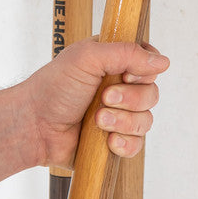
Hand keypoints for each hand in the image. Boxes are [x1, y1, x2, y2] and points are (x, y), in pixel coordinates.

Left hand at [21, 39, 167, 170]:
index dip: (145, 71)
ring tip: (98, 120)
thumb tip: (163, 62)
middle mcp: (120, 87)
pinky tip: (107, 141)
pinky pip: (137, 145)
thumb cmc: (55, 87)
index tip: (127, 75)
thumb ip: (126, 53)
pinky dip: (125, 143)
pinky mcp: (114, 141)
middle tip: (104, 98)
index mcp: (114, 62)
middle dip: (130, 98)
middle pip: (152, 93)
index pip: (149, 63)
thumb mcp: (88, 57)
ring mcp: (118, 116)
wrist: (34, 126)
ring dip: (123, 121)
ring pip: (146, 120)